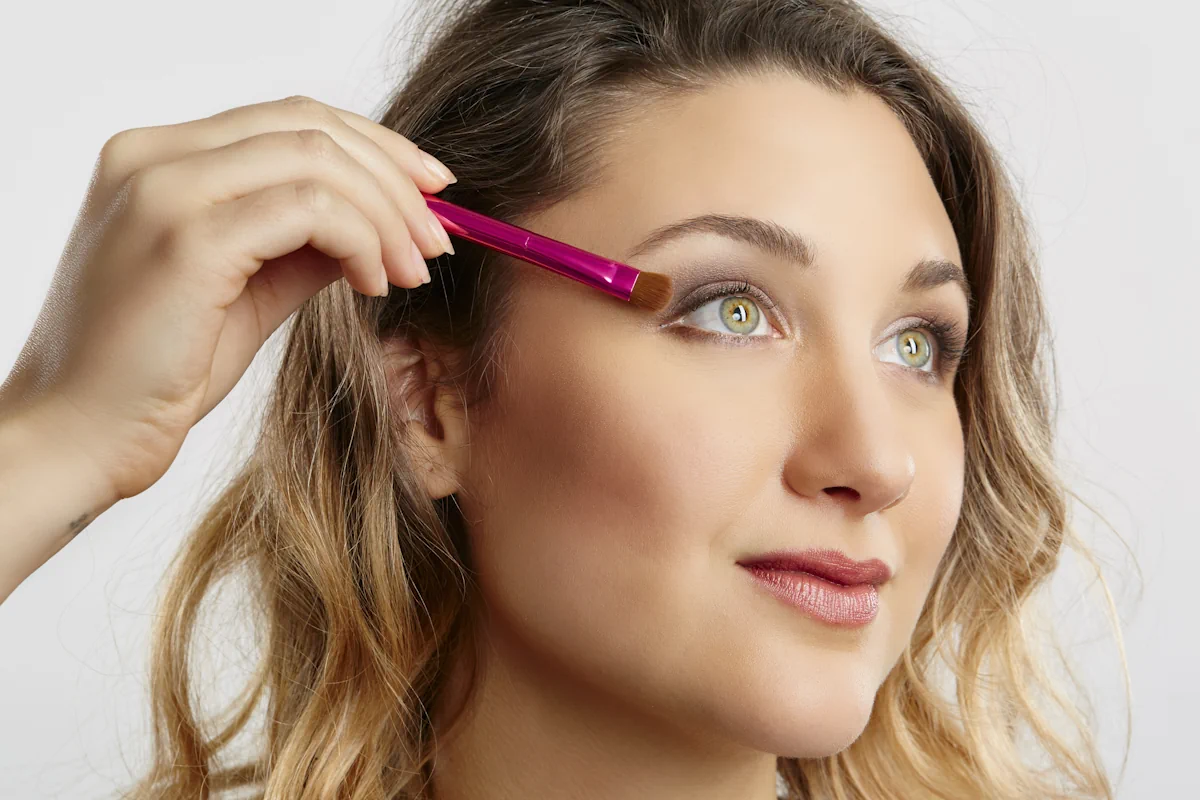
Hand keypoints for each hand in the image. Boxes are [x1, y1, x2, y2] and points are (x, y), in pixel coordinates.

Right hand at [0, 94, 455, 502]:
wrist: (82, 437)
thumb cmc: (160, 371)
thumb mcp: (247, 289)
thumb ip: (303, 243)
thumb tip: (380, 224)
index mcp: (159, 157)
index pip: (290, 118)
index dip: (375, 147)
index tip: (431, 190)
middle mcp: (154, 155)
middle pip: (311, 125)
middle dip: (394, 178)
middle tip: (439, 238)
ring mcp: (164, 188)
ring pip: (318, 159)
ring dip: (387, 214)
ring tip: (413, 271)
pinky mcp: (186, 237)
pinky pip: (309, 209)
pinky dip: (360, 240)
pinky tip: (374, 284)